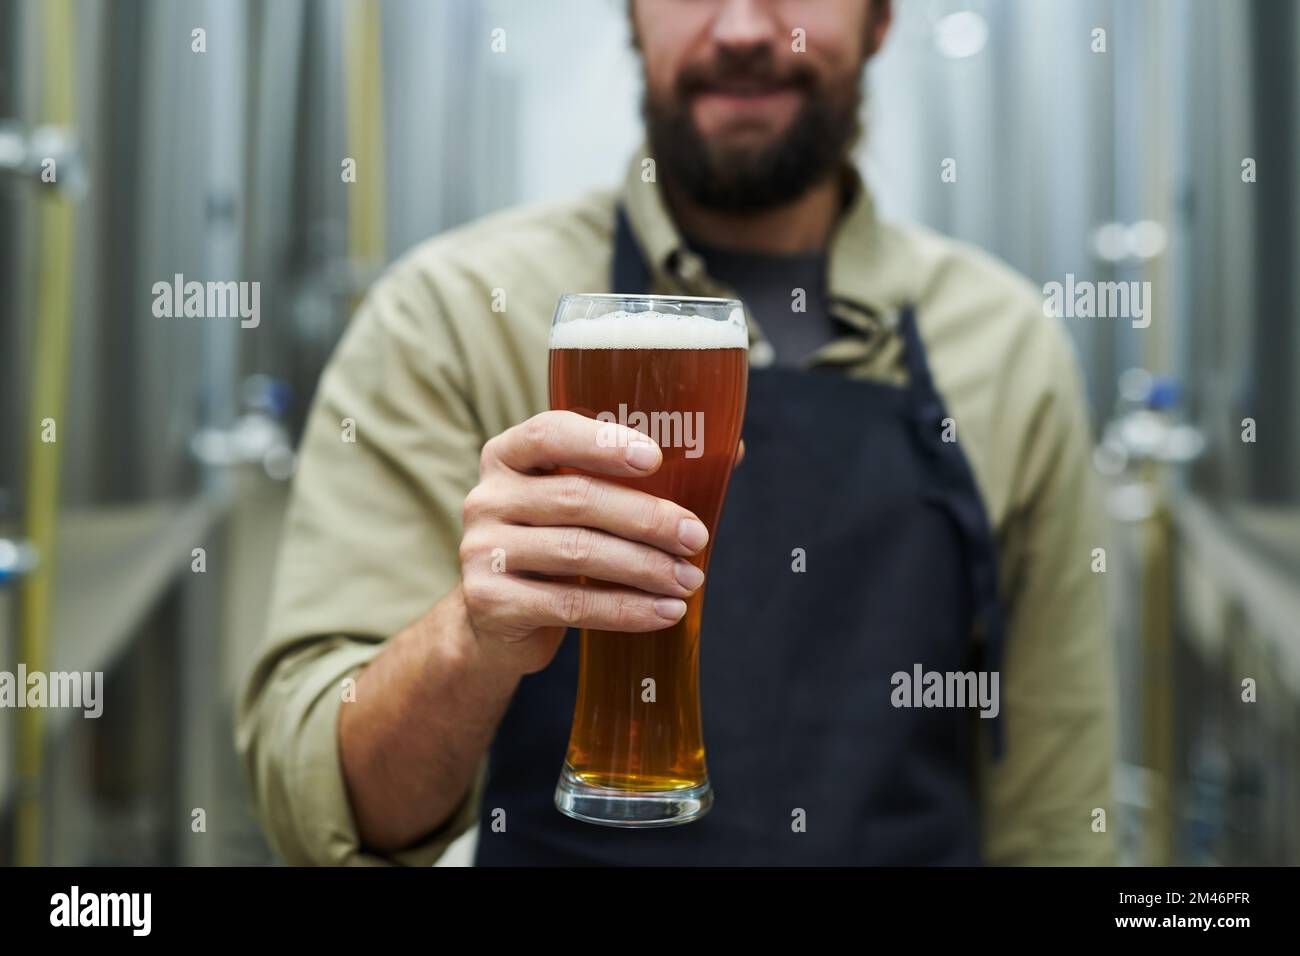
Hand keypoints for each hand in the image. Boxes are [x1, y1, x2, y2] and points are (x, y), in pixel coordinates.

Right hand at [458, 410, 723, 674]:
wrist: (497, 621)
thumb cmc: (556, 543)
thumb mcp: (581, 501)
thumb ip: (638, 474)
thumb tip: (731, 450)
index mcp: (508, 456)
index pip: (549, 433)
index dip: (602, 444)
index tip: (655, 458)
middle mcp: (486, 497)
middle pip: (577, 498)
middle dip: (647, 518)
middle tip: (697, 537)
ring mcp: (481, 550)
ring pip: (578, 552)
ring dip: (645, 568)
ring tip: (690, 580)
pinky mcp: (490, 602)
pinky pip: (570, 604)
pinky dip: (626, 609)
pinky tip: (665, 612)